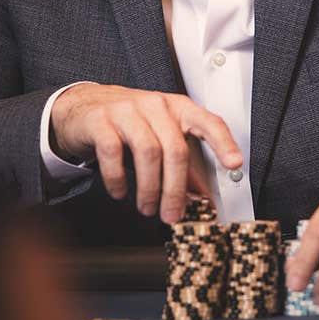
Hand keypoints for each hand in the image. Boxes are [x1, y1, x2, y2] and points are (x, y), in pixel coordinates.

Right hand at [49, 83, 241, 223]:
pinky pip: (113, 151)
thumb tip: (203, 199)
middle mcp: (155, 105)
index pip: (208, 122)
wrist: (83, 107)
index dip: (224, 143)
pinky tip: (119, 192)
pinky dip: (117, 178)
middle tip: (171, 215)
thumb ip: (183, 167)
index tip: (235, 164)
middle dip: (175, 188)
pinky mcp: (101, 120)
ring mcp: (127, 110)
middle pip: (175, 148)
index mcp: (178, 108)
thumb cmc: (129, 124)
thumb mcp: (160, 139)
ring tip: (146, 208)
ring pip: (147, 152)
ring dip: (149, 188)